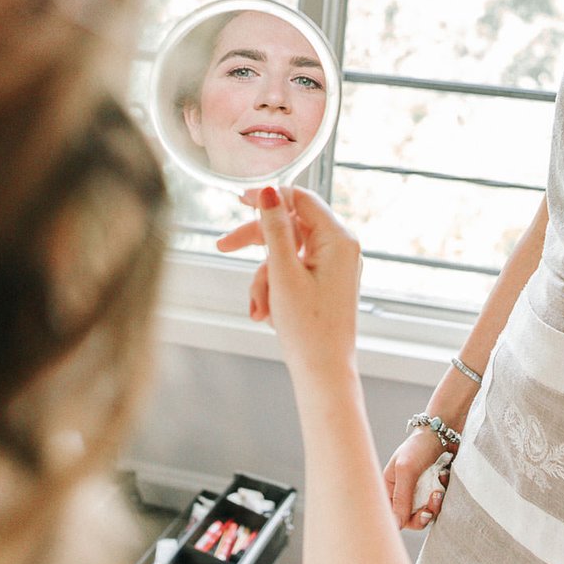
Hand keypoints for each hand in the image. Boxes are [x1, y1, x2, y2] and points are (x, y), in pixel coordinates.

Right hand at [217, 186, 362, 380]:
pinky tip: (266, 314)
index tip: (240, 200)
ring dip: (264, 278)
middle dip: (257, 245)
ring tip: (259, 309)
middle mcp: (340, 248)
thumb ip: (274, 228)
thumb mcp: (283, 273)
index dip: (269, 197)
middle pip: (289, 227)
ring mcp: (333, 267)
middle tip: (223, 247)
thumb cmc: (308, 327)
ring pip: (285, 254)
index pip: (301, 199)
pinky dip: (275, 288)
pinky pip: (292, 272)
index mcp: (338, 239)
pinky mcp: (324, 283)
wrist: (323, 373)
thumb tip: (268, 190)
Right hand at [383, 428, 450, 528]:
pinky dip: (443, 494)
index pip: (394, 515)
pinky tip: (444, 478)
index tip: (423, 514)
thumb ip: (401, 498)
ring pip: (427, 512)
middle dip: (425, 512)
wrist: (443, 432)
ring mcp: (420, 491)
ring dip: (436, 503)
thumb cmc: (419, 447)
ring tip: (440, 487)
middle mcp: (404, 491)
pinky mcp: (434, 489)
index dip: (407, 520)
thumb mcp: (406, 470)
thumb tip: (396, 525)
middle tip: (435, 499)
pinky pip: (439, 502)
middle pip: (412, 518)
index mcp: (390, 487)